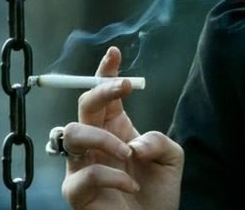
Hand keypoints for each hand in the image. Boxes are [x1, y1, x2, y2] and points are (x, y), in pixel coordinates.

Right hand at [60, 46, 183, 209]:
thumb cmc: (157, 192)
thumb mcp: (172, 158)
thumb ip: (160, 141)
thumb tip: (134, 142)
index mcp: (116, 129)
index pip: (104, 95)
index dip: (105, 72)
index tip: (114, 53)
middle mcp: (95, 144)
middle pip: (83, 106)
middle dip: (101, 91)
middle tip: (125, 89)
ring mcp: (81, 166)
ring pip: (72, 133)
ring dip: (105, 138)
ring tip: (131, 156)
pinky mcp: (76, 192)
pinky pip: (85, 174)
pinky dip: (113, 177)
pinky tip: (132, 187)